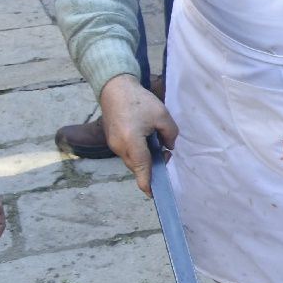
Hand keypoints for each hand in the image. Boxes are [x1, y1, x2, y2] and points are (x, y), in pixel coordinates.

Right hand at [99, 73, 179, 195]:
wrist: (114, 88)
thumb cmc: (139, 101)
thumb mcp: (162, 116)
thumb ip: (170, 135)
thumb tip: (169, 148)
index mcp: (132, 141)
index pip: (141, 168)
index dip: (147, 183)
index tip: (152, 194)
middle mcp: (119, 146)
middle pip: (138, 166)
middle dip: (152, 165)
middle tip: (165, 151)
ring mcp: (113, 145)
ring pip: (133, 160)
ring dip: (145, 157)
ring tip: (155, 140)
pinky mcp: (112, 141)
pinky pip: (127, 153)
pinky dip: (138, 151)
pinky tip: (145, 138)